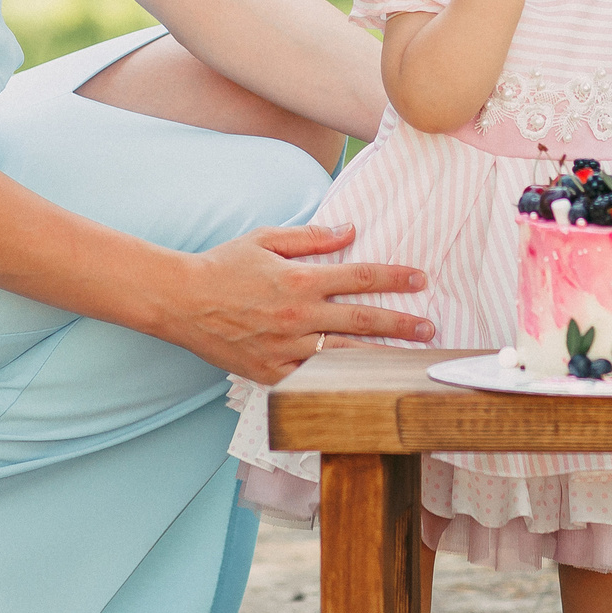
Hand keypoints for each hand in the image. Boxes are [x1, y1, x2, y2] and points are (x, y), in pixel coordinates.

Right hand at [165, 223, 434, 383]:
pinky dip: (338, 380)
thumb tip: (350, 231)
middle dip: (401, 324)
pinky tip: (362, 382)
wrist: (181, 301)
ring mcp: (285, 347)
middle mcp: (298, 315)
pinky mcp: (271, 372)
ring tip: (408, 360)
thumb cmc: (223, 266)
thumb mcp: (266, 239)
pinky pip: (313, 379)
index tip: (421, 279)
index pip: (360, 276)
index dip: (395, 277)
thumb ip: (312, 237)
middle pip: (362, 320)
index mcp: (300, 279)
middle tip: (429, 329)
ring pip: (344, 354)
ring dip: (380, 356)